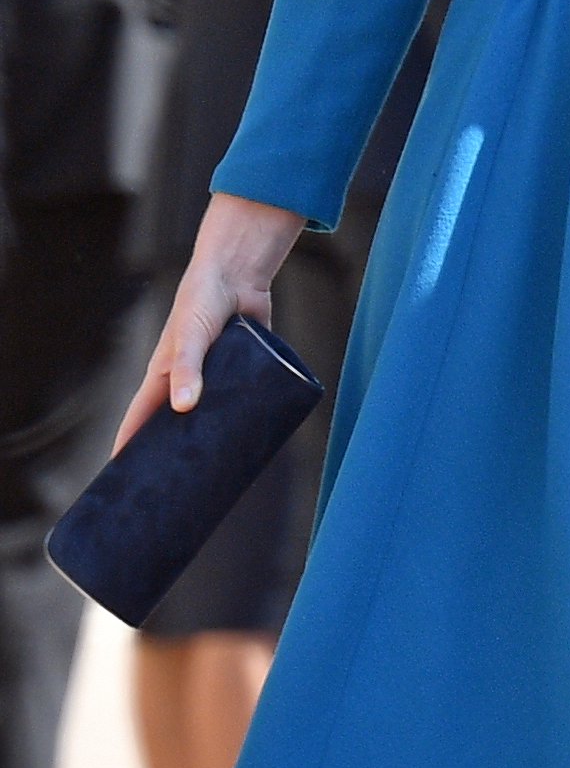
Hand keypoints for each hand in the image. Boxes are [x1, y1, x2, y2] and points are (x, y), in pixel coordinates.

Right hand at [118, 193, 305, 456]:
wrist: (238, 276)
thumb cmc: (202, 302)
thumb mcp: (192, 337)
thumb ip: (188, 368)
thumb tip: (184, 408)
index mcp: (163, 377)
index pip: (139, 421)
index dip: (128, 449)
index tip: (118, 480)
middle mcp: (186, 382)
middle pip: (174, 427)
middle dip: (169, 456)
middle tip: (171, 491)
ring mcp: (215, 379)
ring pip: (209, 420)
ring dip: (210, 444)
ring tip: (215, 479)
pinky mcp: (243, 374)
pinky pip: (241, 406)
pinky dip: (242, 425)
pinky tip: (253, 446)